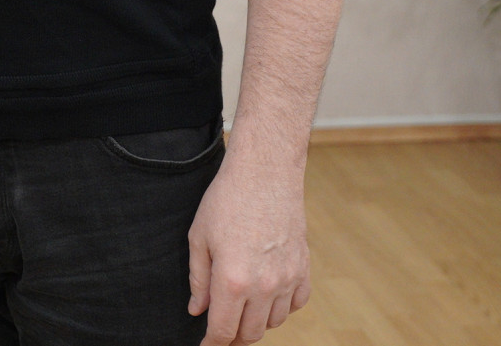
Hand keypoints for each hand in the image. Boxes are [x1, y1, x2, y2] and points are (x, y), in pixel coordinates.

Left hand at [187, 151, 310, 343]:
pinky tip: (266, 295)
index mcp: (233, 280)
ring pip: (273, 322)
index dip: (212, 345)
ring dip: (256, 322)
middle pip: (250, 333)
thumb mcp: (199, 238)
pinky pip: (295, 304)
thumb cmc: (227, 200)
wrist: (265, 172)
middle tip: (220, 328)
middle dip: (232, 337)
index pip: (223, 331)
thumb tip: (197, 310)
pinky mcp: (304, 268)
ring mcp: (288, 278)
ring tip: (241, 308)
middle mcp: (264, 286)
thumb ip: (198, 280)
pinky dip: (281, 308)